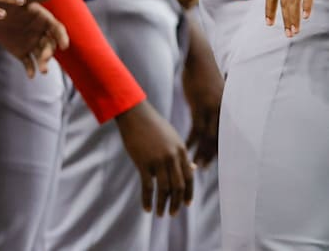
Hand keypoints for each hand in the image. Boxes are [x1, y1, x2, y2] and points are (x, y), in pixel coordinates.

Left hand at [0, 0, 69, 77]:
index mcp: (44, 20)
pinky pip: (28, 62)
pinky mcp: (22, 52)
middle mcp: (41, 33)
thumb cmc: (9, 2)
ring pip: (41, 55)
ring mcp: (32, 43)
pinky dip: (30, 69)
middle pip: (50, 44)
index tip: (64, 45)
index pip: (57, 29)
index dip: (62, 37)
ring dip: (43, 63)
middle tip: (45, 59)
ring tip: (42, 70)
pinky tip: (31, 75)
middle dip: (49, 52)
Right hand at [114, 100, 193, 216]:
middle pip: (178, 186)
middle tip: (173, 213)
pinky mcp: (143, 162)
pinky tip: (147, 208)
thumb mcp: (172, 137)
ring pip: (164, 189)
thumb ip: (182, 154)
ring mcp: (158, 160)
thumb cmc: (153, 125)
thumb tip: (193, 169)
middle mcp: (172, 156)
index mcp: (181, 150)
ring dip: (163, 204)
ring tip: (160, 214)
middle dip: (176, 203)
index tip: (186, 204)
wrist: (135, 114)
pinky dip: (148, 200)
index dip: (188, 193)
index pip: (189, 177)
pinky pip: (148, 186)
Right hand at [181, 19, 222, 167]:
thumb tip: (214, 113)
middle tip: (203, 170)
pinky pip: (196, 128)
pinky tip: (185, 147)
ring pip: (208, 138)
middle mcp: (222, 111)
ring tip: (194, 165)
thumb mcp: (214, 90)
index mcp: (226, 109)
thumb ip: (216, 104)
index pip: (225, 135)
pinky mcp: (200, 106)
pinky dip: (191, 140)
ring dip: (201, 152)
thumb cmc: (204, 73)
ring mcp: (212, 109)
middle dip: (211, 156)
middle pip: (218, 140)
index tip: (215, 163)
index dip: (220, 150)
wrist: (199, 58)